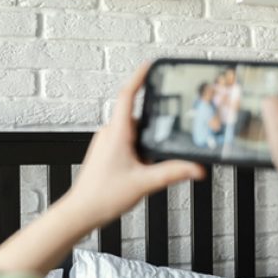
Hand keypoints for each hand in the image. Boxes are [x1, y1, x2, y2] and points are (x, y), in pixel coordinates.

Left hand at [68, 64, 205, 223]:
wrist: (81, 212)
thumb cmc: (103, 196)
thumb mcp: (145, 183)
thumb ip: (173, 173)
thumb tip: (196, 168)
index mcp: (117, 132)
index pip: (128, 94)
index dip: (140, 77)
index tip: (150, 65)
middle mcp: (110, 133)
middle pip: (138, 116)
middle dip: (155, 124)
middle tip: (169, 129)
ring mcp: (107, 143)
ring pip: (134, 132)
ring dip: (147, 142)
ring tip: (152, 162)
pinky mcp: (107, 153)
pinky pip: (127, 143)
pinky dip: (140, 150)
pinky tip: (144, 168)